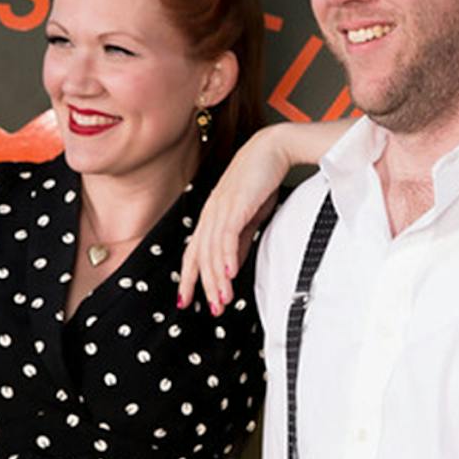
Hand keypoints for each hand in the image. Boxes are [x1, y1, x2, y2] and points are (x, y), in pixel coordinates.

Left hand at [177, 130, 288, 314]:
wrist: (273, 148)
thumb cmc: (262, 178)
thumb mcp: (250, 215)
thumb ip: (240, 238)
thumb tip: (233, 263)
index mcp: (212, 216)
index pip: (194, 252)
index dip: (188, 278)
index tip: (185, 300)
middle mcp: (211, 213)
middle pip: (200, 257)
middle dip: (204, 286)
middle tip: (212, 309)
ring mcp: (220, 208)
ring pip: (212, 250)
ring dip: (217, 279)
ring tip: (223, 299)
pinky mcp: (235, 204)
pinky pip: (227, 236)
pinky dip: (227, 257)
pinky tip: (230, 274)